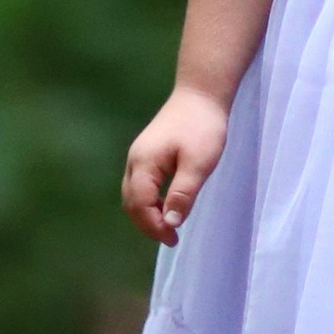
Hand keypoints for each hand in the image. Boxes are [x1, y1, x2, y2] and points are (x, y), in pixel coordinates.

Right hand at [121, 86, 228, 244]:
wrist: (201, 94)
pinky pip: (141, 184)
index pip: (140, 205)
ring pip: (133, 194)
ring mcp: (139, 156)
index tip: (173, 239)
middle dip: (147, 224)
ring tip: (169, 226)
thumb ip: (182, 194)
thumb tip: (171, 223)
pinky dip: (150, 200)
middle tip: (171, 238)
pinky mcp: (147, 153)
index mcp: (143, 164)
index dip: (153, 226)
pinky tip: (167, 205)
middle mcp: (135, 161)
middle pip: (131, 202)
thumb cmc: (202, 127)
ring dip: (147, 213)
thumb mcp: (198, 164)